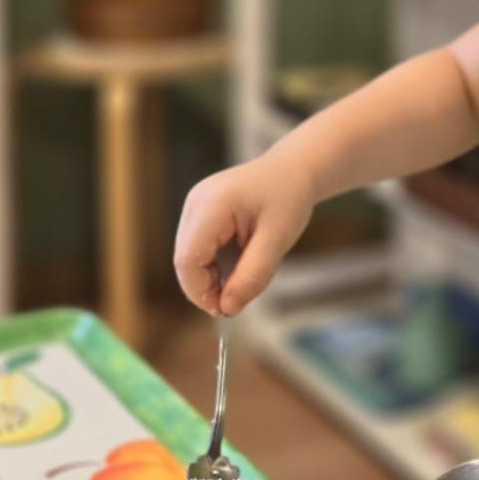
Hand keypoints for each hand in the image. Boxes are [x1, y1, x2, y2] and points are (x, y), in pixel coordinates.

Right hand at [173, 153, 313, 314]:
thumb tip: (227, 308)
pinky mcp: (199, 212)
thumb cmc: (289, 199)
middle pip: (184, 259)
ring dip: (208, 278)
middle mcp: (196, 202)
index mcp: (213, 204)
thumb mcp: (278, 240)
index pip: (188, 258)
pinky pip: (196, 247)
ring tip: (239, 282)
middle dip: (204, 287)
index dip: (200, 291)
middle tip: (234, 303)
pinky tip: (234, 266)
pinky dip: (211, 266)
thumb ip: (253, 275)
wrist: (293, 169)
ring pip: (188, 256)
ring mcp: (195, 205)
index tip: (225, 310)